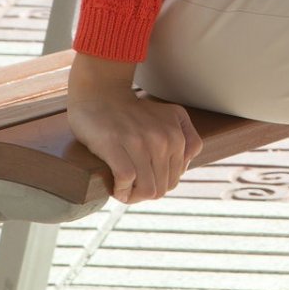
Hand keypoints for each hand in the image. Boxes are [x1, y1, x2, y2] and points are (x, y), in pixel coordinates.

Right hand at [67, 54, 201, 203]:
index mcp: (177, 134)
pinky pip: (127, 181)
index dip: (156, 186)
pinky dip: (120, 189)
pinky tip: (114, 183)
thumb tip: (183, 168)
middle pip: (162, 188)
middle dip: (144, 193)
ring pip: (147, 190)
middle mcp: (164, 138)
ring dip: (131, 195)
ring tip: (121, 187)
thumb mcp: (170, 117)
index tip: (141, 178)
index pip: (174, 180)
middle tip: (128, 185)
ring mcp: (142, 141)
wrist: (100, 94)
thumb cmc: (132, 112)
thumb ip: (187, 139)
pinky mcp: (117, 145)